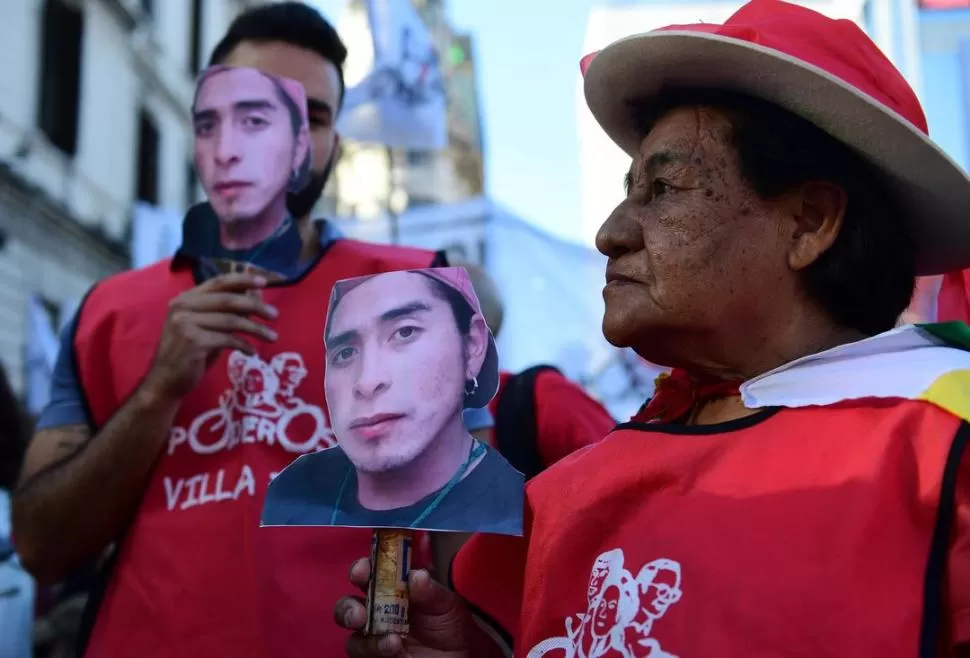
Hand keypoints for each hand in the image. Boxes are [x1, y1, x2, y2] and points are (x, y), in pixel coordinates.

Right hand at [144, 273, 278, 400]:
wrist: (167, 380)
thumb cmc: (192, 353)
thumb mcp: (211, 327)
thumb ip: (229, 310)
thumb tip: (256, 291)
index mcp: (186, 299)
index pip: (218, 282)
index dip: (242, 279)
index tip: (264, 281)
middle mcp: (183, 307)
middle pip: (228, 300)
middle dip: (256, 306)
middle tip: (275, 315)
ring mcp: (185, 323)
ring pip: (231, 320)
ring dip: (256, 329)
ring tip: (273, 337)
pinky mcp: (193, 341)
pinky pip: (228, 339)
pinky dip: (244, 345)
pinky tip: (252, 352)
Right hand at [335, 558, 480, 657]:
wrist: (459, 656)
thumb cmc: (448, 624)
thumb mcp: (445, 604)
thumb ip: (430, 591)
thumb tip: (416, 575)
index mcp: (389, 590)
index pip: (367, 575)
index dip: (360, 569)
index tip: (363, 570)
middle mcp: (375, 613)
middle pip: (347, 607)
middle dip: (348, 609)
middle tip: (359, 615)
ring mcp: (373, 639)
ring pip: (353, 639)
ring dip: (369, 641)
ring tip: (394, 641)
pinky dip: (378, 653)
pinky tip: (397, 650)